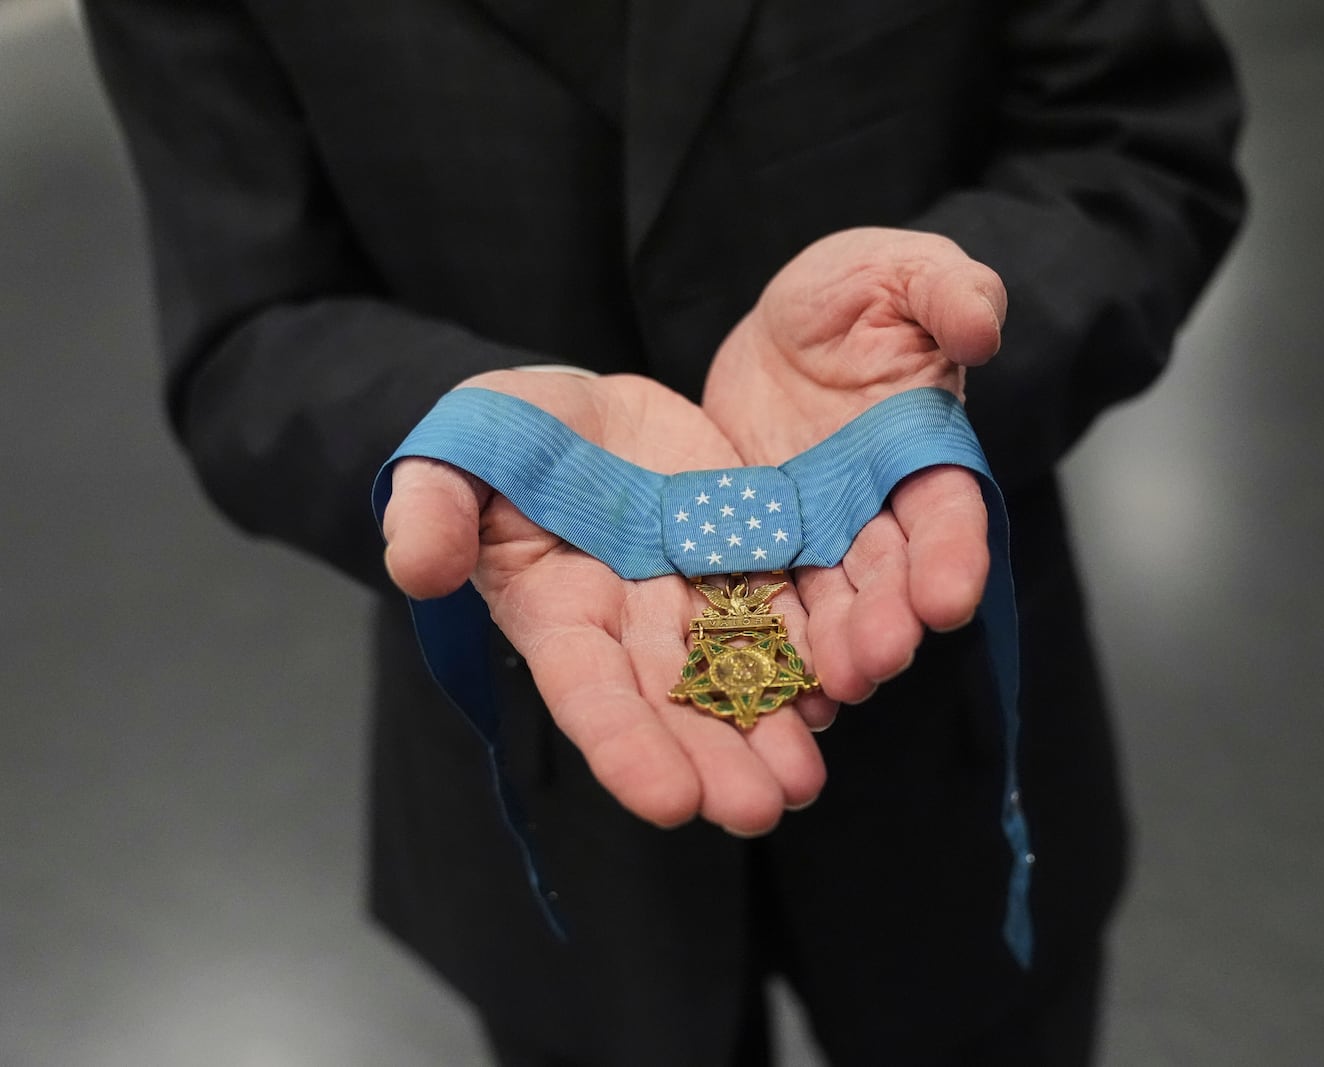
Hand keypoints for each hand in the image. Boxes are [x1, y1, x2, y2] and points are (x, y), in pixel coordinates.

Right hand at [381, 370, 833, 835]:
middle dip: (713, 757)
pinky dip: (811, 652)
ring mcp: (693, 593)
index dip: (624, 746)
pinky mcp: (746, 554)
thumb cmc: (500, 437)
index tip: (668, 801)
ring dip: (770, 728)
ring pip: (737, 671)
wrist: (576, 408)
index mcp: (557, 612)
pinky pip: (785, 608)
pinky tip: (841, 691)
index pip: (588, 691)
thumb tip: (416, 568)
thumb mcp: (452, 459)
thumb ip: (433, 511)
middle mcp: (630, 622)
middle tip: (758, 810)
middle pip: (674, 702)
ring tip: (804, 781)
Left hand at [702, 228, 1005, 705]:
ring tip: (831, 687)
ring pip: (833, 599)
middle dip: (889, 620)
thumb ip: (948, 291)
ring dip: (837, 647)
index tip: (949, 599)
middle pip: (892, 574)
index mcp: (929, 449)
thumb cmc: (856, 290)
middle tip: (878, 661)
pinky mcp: (765, 540)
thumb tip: (982, 325)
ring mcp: (822, 531)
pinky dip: (772, 638)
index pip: (951, 511)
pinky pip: (766, 594)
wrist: (783, 323)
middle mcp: (882, 506)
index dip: (952, 556)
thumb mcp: (901, 270)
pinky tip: (766, 678)